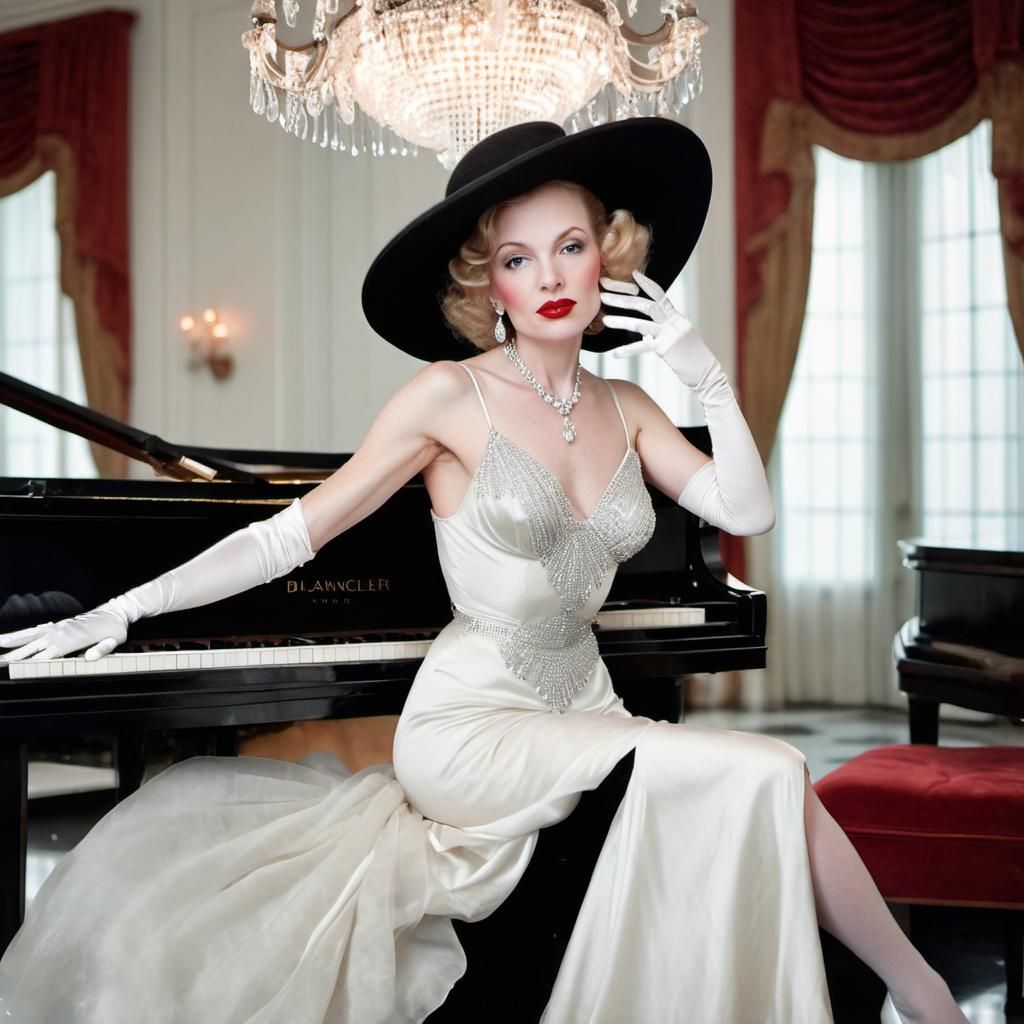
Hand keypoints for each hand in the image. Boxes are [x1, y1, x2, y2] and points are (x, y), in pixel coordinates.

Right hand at [0, 602, 127, 662]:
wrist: (116, 611)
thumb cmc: (116, 629)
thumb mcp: (115, 640)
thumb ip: (103, 649)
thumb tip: (90, 658)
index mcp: (74, 640)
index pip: (49, 654)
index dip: (32, 661)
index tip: (16, 666)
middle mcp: (62, 633)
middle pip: (34, 646)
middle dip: (15, 654)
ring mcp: (59, 628)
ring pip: (31, 635)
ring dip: (13, 640)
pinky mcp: (59, 625)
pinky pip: (37, 630)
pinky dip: (23, 634)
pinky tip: (11, 638)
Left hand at [600, 270, 716, 389]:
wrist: (707, 373)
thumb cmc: (691, 357)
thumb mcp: (678, 338)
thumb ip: (662, 331)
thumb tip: (646, 332)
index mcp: (676, 317)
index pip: (659, 294)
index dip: (646, 283)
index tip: (631, 273)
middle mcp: (674, 322)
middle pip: (645, 305)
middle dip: (623, 298)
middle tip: (603, 294)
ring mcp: (670, 334)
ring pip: (642, 323)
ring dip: (621, 321)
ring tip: (605, 320)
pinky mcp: (667, 349)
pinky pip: (644, 347)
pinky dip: (628, 350)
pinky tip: (614, 354)